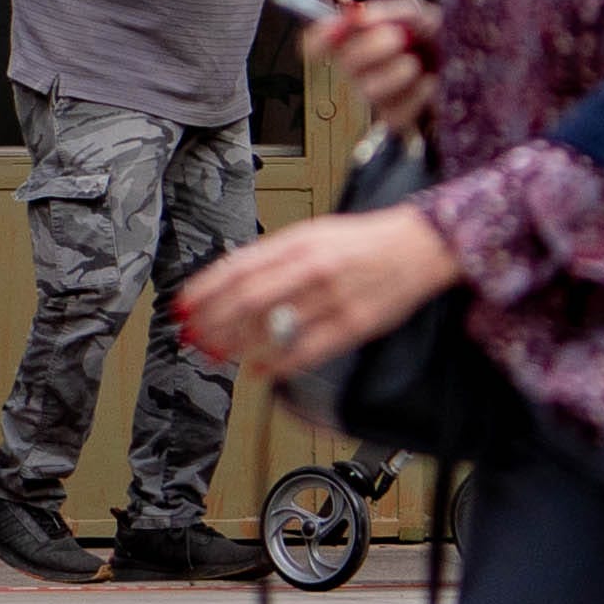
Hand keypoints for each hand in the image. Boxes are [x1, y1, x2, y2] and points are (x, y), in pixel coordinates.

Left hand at [175, 204, 466, 374]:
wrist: (418, 245)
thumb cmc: (363, 241)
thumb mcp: (313, 233)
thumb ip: (274, 255)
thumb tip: (233, 277)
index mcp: (298, 242)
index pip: (238, 267)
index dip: (206, 289)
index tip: (184, 305)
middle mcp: (312, 268)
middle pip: (248, 298)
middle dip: (213, 320)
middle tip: (193, 335)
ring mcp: (333, 298)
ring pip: (274, 325)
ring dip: (238, 343)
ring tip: (217, 353)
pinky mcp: (354, 325)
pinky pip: (309, 349)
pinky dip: (280, 362)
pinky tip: (261, 370)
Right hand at [315, 0, 437, 141]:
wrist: (465, 61)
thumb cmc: (435, 37)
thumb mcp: (419, 13)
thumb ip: (392, 10)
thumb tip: (362, 17)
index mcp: (355, 41)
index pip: (317, 43)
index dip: (321, 36)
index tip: (339, 27)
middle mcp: (358, 69)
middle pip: (346, 63)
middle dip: (371, 48)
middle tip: (396, 37)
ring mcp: (375, 94)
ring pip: (368, 90)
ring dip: (395, 72)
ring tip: (414, 63)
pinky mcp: (394, 116)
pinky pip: (395, 111)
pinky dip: (416, 94)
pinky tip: (429, 82)